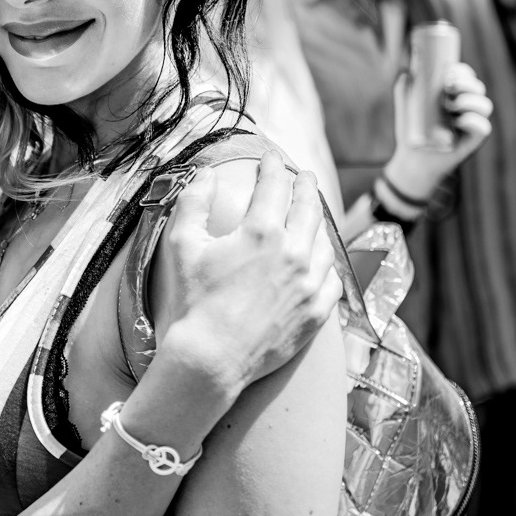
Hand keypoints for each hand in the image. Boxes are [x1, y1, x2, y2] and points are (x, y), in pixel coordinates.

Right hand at [156, 152, 340, 389]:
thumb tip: (206, 173)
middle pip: (308, 207)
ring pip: (325, 242)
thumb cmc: (193, 302)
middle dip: (304, 186)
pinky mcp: (317, 312)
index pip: (274, 186)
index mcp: (261, 232)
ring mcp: (310, 285)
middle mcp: (294, 254)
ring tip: (312, 214)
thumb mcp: (182, 245)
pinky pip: (332, 279)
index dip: (272, 166)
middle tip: (302, 175)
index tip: (271, 156)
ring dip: (318, 222)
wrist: (211, 359)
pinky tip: (320, 258)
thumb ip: (194, 201)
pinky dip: (327, 262)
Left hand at [384, 63, 492, 201]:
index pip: (467, 77)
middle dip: (466, 83)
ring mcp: (472, 123)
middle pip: (478, 88)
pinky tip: (459, 121)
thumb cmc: (412, 130)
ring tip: (449, 106)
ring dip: (469, 101)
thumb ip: (405, 89)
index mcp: (455, 95)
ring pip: (485, 105)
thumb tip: (406, 74)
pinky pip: (484, 127)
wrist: (412, 158)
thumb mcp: (406, 106)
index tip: (448, 71)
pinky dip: (474, 121)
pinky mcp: (474, 140)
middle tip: (448, 86)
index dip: (462, 71)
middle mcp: (467, 107)